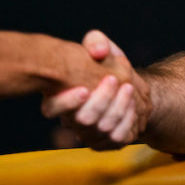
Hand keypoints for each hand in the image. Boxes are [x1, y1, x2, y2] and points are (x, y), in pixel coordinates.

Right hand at [42, 30, 150, 149]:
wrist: (129, 87)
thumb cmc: (107, 66)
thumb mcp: (101, 48)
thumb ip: (96, 42)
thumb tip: (99, 51)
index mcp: (60, 99)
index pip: (51, 109)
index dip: (66, 103)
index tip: (84, 89)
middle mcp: (71, 121)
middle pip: (83, 119)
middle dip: (101, 100)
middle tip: (113, 79)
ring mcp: (89, 135)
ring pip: (101, 129)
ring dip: (117, 107)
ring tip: (128, 87)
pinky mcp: (107, 143)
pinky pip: (117, 138)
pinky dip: (127, 120)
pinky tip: (133, 104)